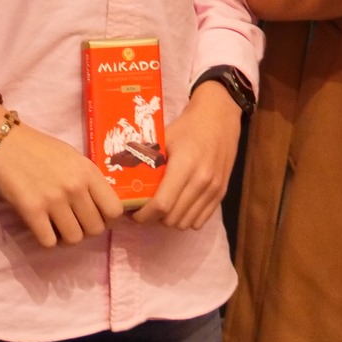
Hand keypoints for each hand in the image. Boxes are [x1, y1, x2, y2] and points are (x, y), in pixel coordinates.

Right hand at [0, 114, 123, 246]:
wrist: (4, 142)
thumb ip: (88, 180)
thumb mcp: (74, 158)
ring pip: (74, 239)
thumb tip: (101, 207)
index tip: (97, 217)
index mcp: (88, 172)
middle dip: (86, 230)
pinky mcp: (31, 210)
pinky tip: (43, 228)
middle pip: (95, 229)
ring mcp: (53, 199)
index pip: (114, 210)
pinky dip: (47, 240)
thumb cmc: (41, 149)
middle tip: (74, 222)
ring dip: (66, 237)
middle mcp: (75, 186)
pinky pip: (49, 242)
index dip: (108, 219)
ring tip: (58, 227)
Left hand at [134, 81, 242, 230]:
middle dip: (154, 218)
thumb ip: (145, 160)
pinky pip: (200, 221)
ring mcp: (214, 189)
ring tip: (162, 207)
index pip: (161, 204)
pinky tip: (179, 206)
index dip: (144, 215)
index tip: (133, 212)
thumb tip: (120, 177)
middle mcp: (201, 181)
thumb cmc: (188, 127)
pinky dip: (187, 219)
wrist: (220, 117)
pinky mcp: (222, 193)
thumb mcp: (163, 138)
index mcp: (184, 165)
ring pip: (185, 223)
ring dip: (170, 220)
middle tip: (145, 208)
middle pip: (172, 218)